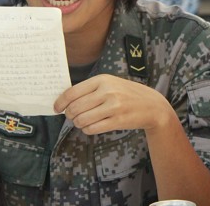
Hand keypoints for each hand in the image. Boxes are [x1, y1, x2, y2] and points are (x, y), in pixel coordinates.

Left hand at [53, 74, 175, 134]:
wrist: (152, 105)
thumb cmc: (127, 94)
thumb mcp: (110, 83)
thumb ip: (90, 89)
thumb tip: (65, 100)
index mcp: (102, 79)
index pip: (72, 92)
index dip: (60, 102)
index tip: (57, 108)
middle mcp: (107, 91)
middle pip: (75, 108)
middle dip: (70, 115)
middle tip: (73, 116)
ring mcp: (113, 106)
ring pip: (82, 120)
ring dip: (79, 123)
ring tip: (84, 121)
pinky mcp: (118, 120)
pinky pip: (92, 128)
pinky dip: (88, 129)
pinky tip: (92, 126)